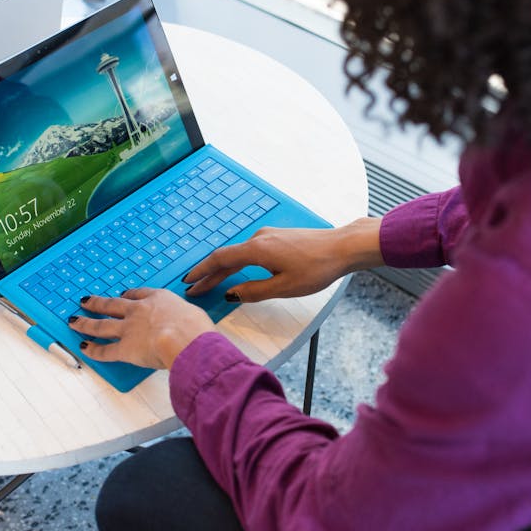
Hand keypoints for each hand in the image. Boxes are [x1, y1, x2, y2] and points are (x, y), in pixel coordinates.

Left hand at [69, 288, 215, 370]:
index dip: (127, 296)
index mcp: (158, 299)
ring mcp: (129, 329)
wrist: (185, 339)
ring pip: (101, 324)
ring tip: (74, 320)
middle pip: (112, 305)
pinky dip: (93, 350)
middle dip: (97, 303)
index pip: (138, 294)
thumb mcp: (194, 315)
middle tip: (85, 301)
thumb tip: (190, 325)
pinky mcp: (125, 348)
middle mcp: (139, 311)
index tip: (122, 296)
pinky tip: (84, 348)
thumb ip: (185, 318)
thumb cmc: (195, 328)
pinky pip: (105, 350)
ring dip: (86, 322)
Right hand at [183, 217, 383, 302]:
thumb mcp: (283, 287)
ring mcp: (268, 236)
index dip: (201, 272)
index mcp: (256, 250)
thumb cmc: (317, 268)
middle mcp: (259, 238)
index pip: (219, 260)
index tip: (187, 282)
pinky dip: (237, 262)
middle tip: (193, 288)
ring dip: (223, 269)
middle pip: (226, 257)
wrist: (342, 247)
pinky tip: (236, 272)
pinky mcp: (277, 238)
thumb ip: (254, 291)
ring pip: (238, 253)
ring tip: (210, 283)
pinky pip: (249, 251)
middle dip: (208, 274)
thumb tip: (231, 294)